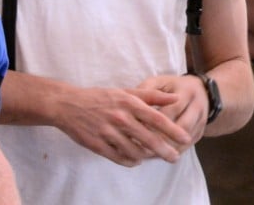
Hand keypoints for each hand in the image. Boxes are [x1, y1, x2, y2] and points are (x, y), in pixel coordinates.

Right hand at [54, 85, 188, 166]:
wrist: (68, 105)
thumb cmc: (101, 97)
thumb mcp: (126, 91)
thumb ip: (152, 96)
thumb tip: (175, 98)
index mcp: (129, 103)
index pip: (157, 119)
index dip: (173, 131)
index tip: (186, 139)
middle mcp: (121, 118)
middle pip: (149, 139)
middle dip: (166, 151)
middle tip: (175, 157)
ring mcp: (108, 133)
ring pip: (135, 152)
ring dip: (147, 157)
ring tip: (153, 157)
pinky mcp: (97, 145)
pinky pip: (119, 158)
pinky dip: (130, 161)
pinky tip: (136, 160)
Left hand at [137, 75, 208, 148]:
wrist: (201, 91)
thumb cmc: (173, 87)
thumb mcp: (161, 82)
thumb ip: (147, 90)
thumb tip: (131, 103)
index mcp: (187, 92)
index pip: (171, 111)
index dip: (153, 122)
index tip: (135, 130)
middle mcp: (198, 107)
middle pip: (181, 127)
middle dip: (161, 139)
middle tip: (140, 147)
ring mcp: (201, 121)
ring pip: (185, 141)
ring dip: (166, 149)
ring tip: (146, 155)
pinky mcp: (200, 133)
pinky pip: (186, 147)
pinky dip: (169, 153)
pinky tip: (155, 156)